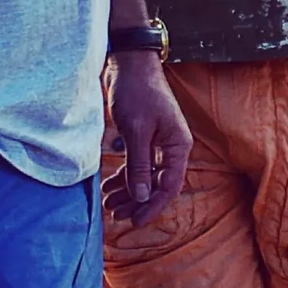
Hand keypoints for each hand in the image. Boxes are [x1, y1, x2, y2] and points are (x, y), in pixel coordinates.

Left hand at [103, 53, 191, 226]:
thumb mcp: (136, 130)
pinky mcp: (144, 139)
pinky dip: (124, 177)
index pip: (168, 187)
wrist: (130, 65)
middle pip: (157, 185)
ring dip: (128, 192)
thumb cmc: (137, 93)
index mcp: (179, 147)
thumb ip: (138, 164)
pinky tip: (108, 187)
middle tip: (115, 216)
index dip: (152, 207)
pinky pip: (137, 166)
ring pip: (145, 177)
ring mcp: (159, 144)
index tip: (134, 223)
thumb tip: (141, 196)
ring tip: (108, 206)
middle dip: (137, 203)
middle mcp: (173, 148)